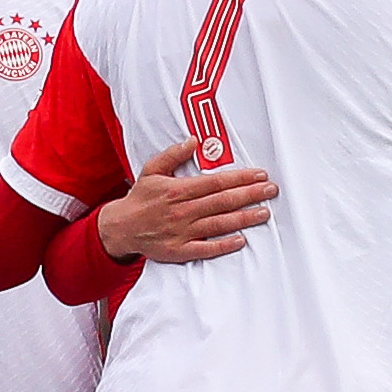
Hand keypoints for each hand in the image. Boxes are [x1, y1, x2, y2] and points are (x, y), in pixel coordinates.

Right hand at [98, 136, 275, 264]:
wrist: (120, 228)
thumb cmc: (139, 199)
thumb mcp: (151, 170)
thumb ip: (173, 155)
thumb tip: (193, 140)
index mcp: (178, 190)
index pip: (216, 182)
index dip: (241, 178)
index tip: (259, 175)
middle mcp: (183, 210)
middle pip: (223, 201)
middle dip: (250, 195)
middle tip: (271, 191)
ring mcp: (182, 231)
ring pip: (219, 223)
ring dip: (244, 218)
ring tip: (264, 213)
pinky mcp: (180, 250)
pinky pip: (206, 248)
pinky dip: (224, 245)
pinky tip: (241, 240)